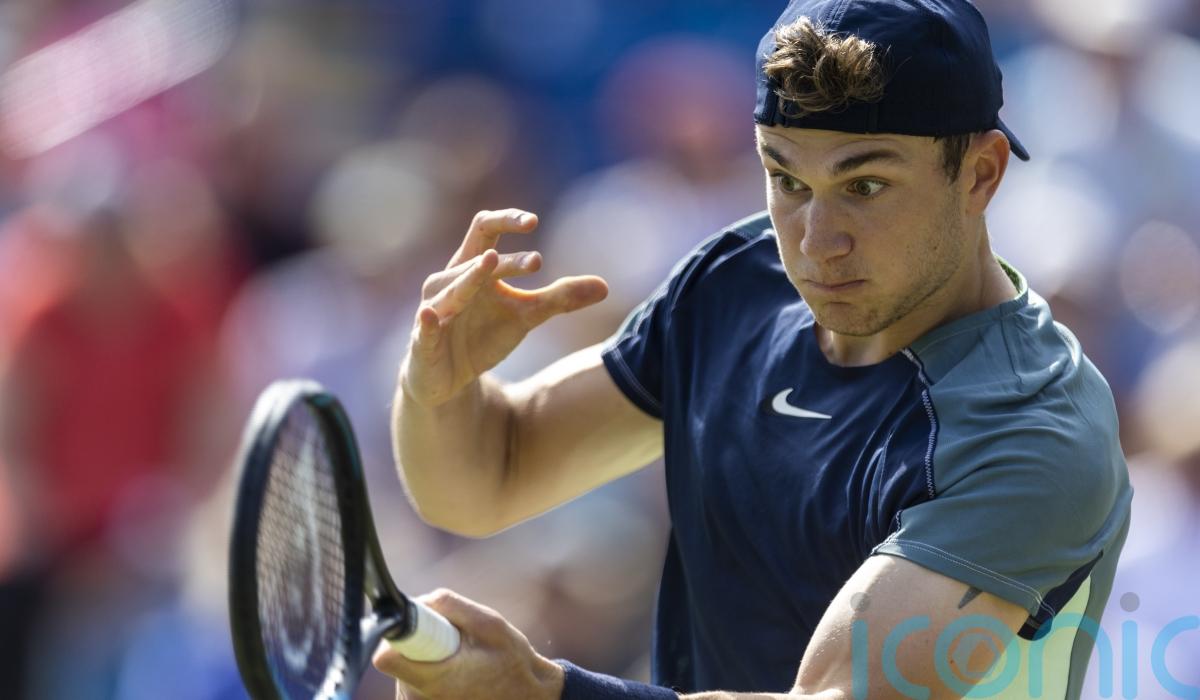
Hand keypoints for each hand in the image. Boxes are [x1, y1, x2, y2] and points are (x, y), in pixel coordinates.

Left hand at [373, 589, 564, 699]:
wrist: (525, 697)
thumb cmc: (511, 662)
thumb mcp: (490, 624)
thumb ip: (451, 606)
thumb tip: (418, 600)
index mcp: (436, 679)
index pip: (387, 656)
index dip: (401, 633)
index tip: (422, 627)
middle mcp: (419, 699)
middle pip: (398, 657)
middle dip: (422, 642)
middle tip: (456, 644)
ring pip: (405, 667)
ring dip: (427, 657)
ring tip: (460, 661)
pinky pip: (411, 680)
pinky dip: (429, 671)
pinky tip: (456, 673)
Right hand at [402, 209, 608, 406]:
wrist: (449, 377)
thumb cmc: (484, 334)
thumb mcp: (527, 315)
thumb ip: (561, 299)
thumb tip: (606, 287)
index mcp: (473, 267)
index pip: (485, 230)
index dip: (506, 221)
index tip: (534, 221)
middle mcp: (449, 282)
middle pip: (472, 259)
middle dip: (502, 260)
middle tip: (535, 261)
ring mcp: (434, 311)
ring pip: (449, 289)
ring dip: (469, 278)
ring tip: (488, 265)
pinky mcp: (424, 342)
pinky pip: (424, 328)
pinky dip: (428, 321)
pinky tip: (431, 314)